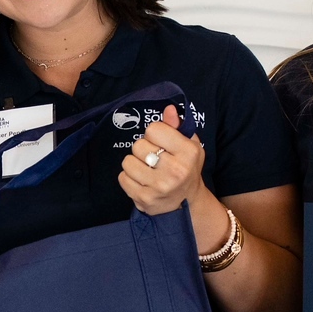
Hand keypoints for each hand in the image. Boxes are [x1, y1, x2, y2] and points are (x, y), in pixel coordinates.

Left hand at [119, 104, 210, 221]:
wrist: (188, 202)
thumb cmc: (187, 168)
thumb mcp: (189, 145)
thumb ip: (177, 126)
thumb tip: (168, 109)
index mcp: (188, 152)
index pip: (153, 129)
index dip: (155, 134)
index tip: (161, 143)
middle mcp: (175, 171)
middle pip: (138, 145)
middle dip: (143, 149)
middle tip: (154, 158)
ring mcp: (159, 187)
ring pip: (128, 162)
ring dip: (134, 163)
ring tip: (147, 169)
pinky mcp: (145, 199)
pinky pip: (122, 178)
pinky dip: (129, 178)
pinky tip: (141, 181)